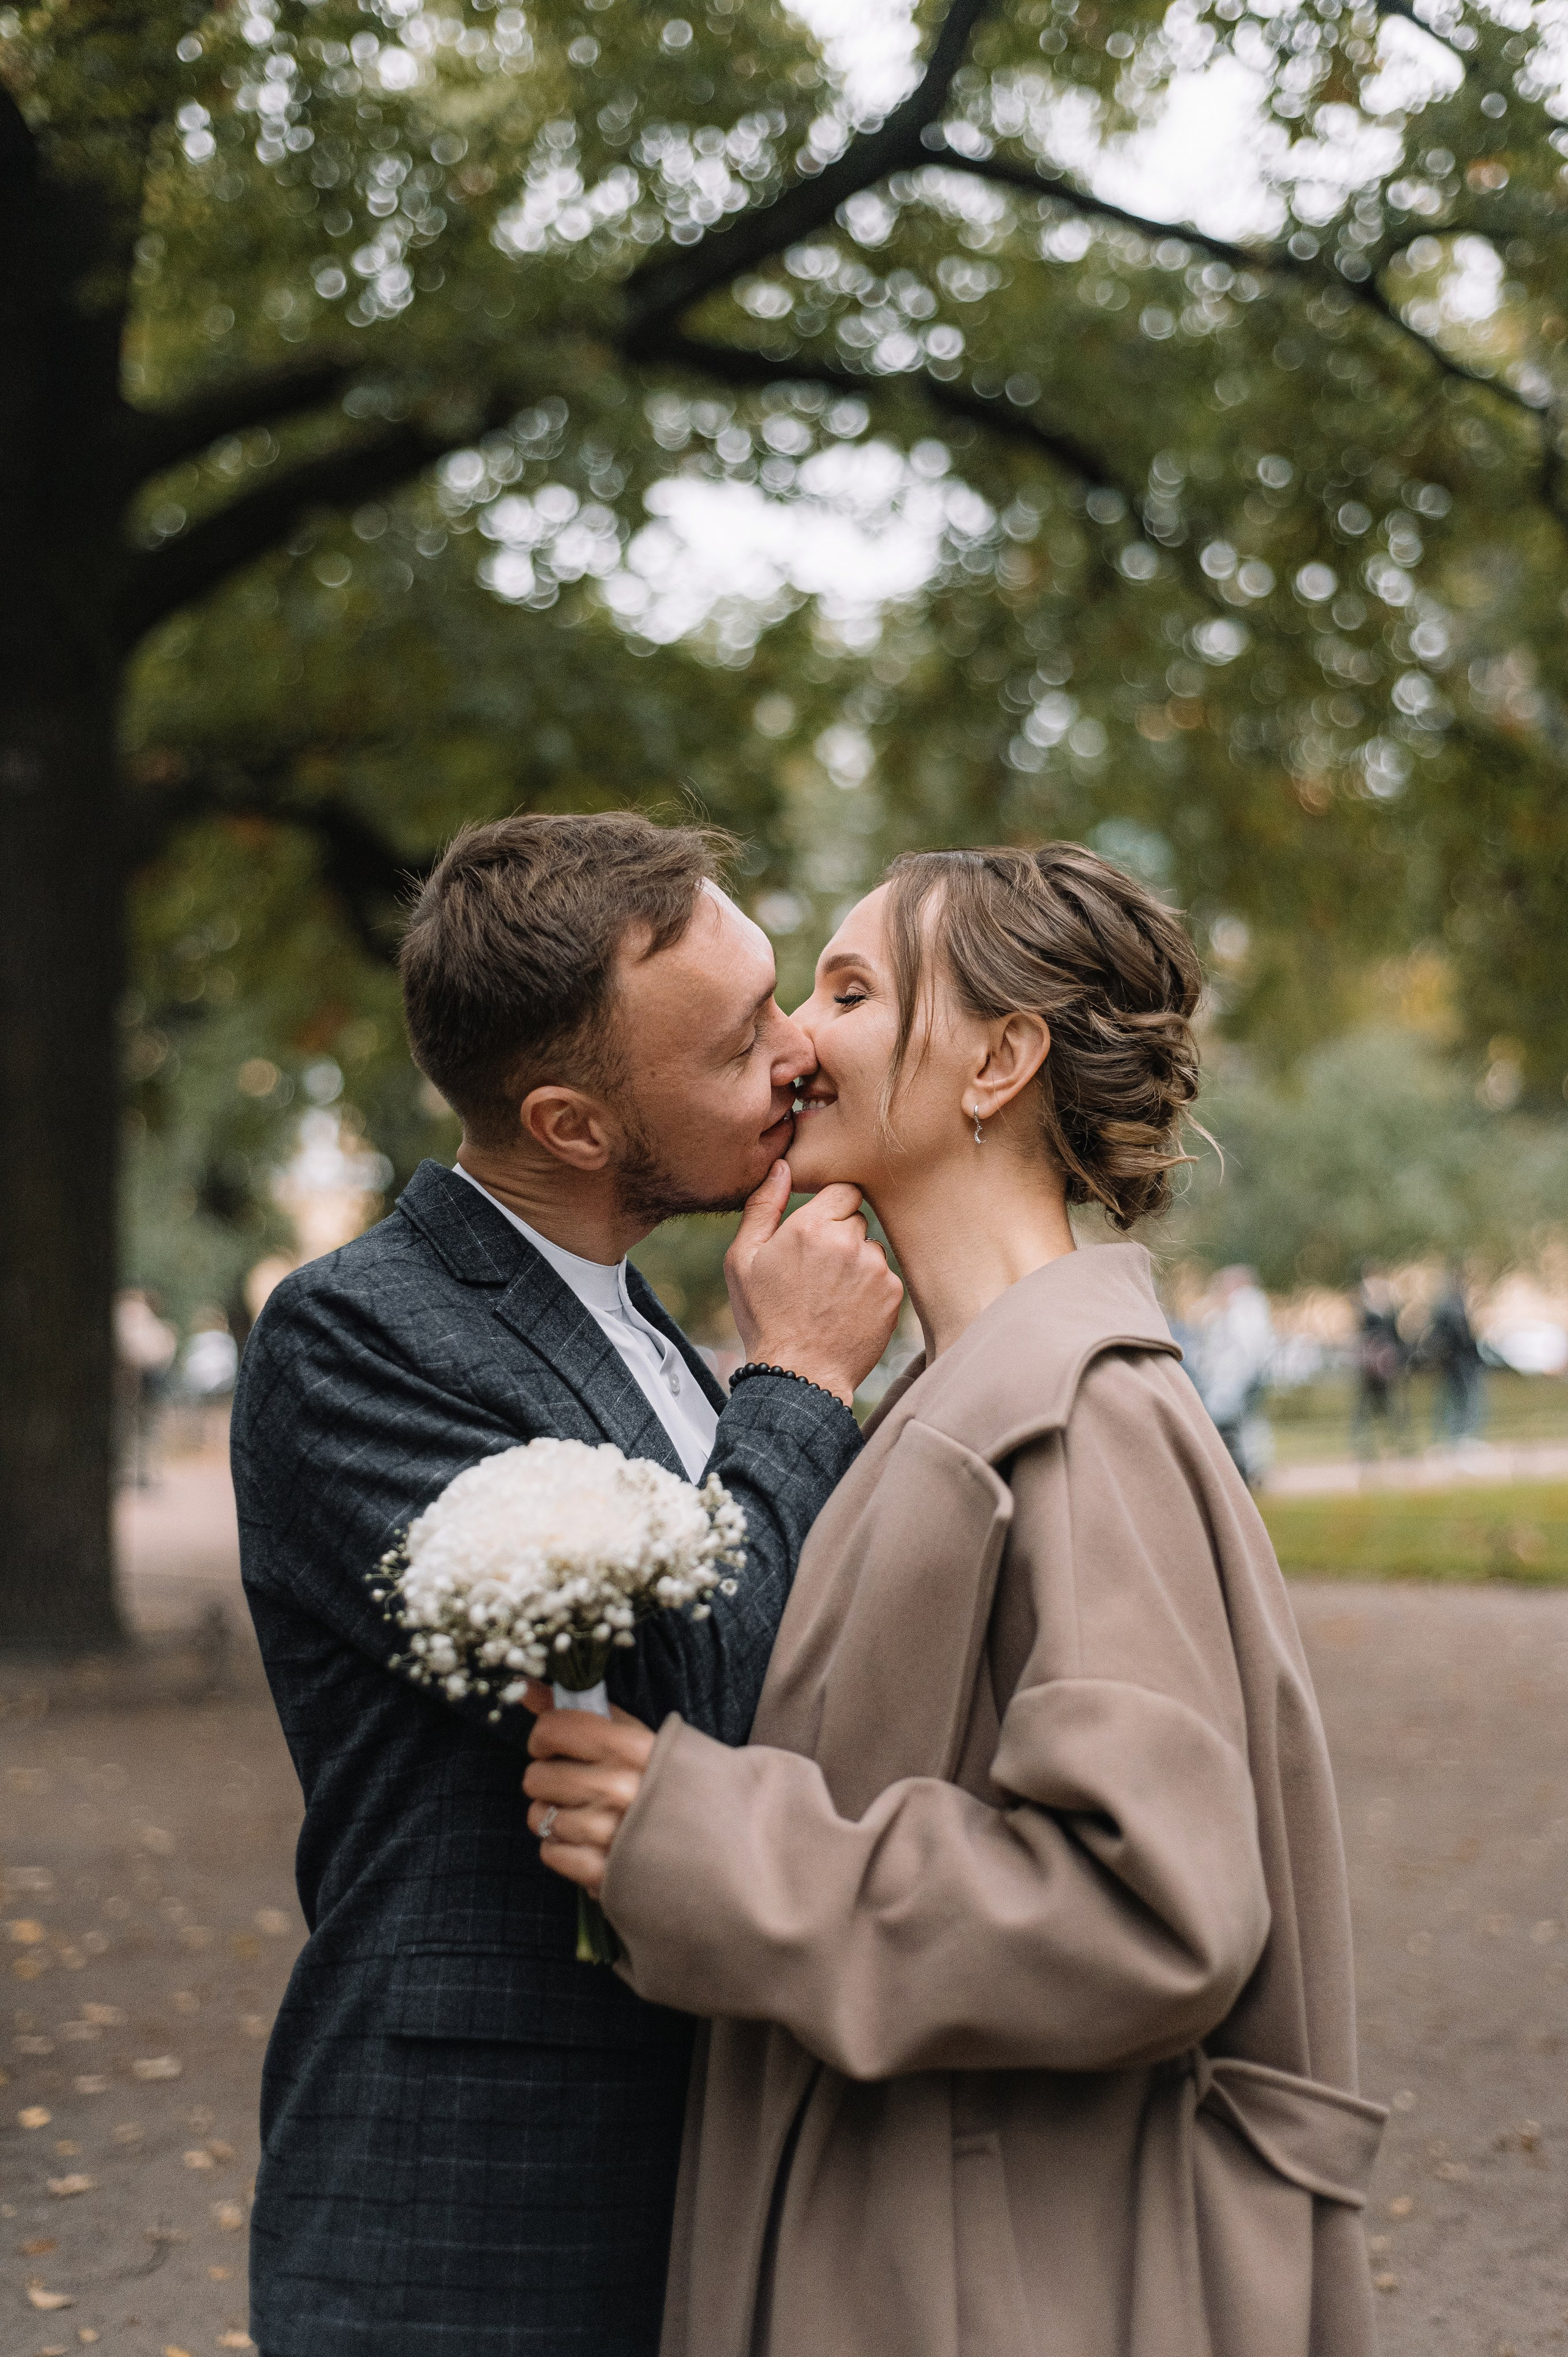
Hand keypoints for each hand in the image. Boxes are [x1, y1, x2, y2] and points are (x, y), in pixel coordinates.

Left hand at [521, 1682, 653, 1899]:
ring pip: (539, 1817)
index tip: (554, 1745)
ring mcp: (612, 1834)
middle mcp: (620, 1789)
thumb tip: (526, 1688)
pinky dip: (561, 1848)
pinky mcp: (605, 1873)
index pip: (553, 1729)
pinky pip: (550, 1853)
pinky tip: (585, 1841)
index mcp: (632, 1749)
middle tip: (573, 1782)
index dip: (544, 1737)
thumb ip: (581, 1712)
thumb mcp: (634, 1737)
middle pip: (537, 1777)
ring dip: (554, 1815)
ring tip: (583, 1813)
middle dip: (547, 1778)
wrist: (715, 1842)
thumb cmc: (666, 1781)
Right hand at [724, 1160, 902, 1406]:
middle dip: (840, 1237)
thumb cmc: (764, 1318)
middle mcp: (848, 1241)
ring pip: (870, 1248)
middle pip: (857, 1219)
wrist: (799, 1375)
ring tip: (830, 1296)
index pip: (843, 1190)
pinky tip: (846, 1310)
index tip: (817, 1233)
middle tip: (817, 1272)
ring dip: (856, 1263)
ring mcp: (874, 1268)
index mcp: (810, 1226)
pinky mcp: (892, 1293)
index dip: (829, 1210)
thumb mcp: (742, 1260)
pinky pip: (884, 1276)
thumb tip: (782, 1166)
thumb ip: (762, 1206)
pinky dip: (870, 1289)